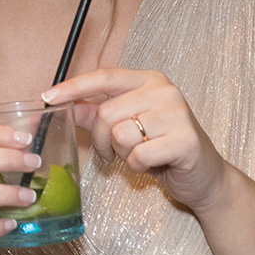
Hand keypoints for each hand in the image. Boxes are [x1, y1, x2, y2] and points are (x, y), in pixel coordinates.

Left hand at [43, 68, 229, 215]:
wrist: (205, 178)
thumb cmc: (162, 148)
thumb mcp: (128, 125)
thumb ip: (96, 112)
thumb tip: (63, 103)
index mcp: (148, 80)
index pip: (104, 76)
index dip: (74, 86)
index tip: (49, 96)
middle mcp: (163, 90)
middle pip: (106, 112)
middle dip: (102, 140)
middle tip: (114, 152)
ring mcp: (176, 113)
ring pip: (120, 134)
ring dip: (121, 154)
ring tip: (139, 155)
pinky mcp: (185, 139)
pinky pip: (138, 155)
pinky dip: (138, 166)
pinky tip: (154, 164)